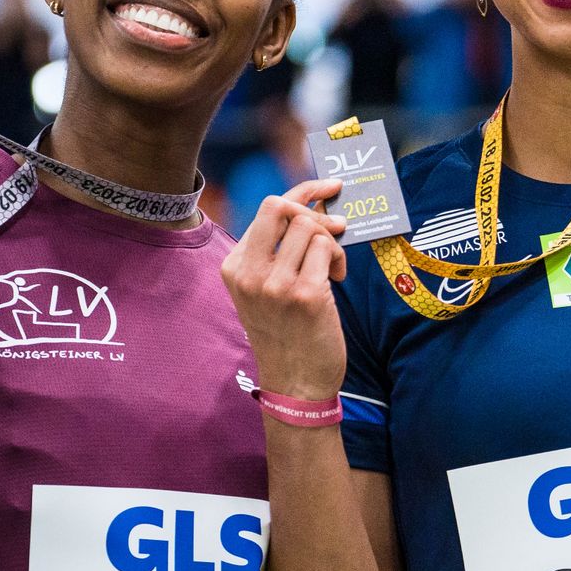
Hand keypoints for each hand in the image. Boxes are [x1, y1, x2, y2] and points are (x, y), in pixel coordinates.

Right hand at [220, 178, 349, 402]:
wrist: (295, 382)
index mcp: (234, 267)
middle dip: (314, 213)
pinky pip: (327, 249)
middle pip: (282, 206)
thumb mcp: (264, 289)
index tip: (327, 188)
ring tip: (331, 267)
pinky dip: (337, 258)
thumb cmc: (286, 332)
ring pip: (310, 227)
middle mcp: (249, 272)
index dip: (302, 192)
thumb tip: (313, 206)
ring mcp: (275, 283)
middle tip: (334, 230)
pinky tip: (336, 279)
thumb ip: (276, 251)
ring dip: (331, 242)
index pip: (267, 208)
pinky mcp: (305, 294)